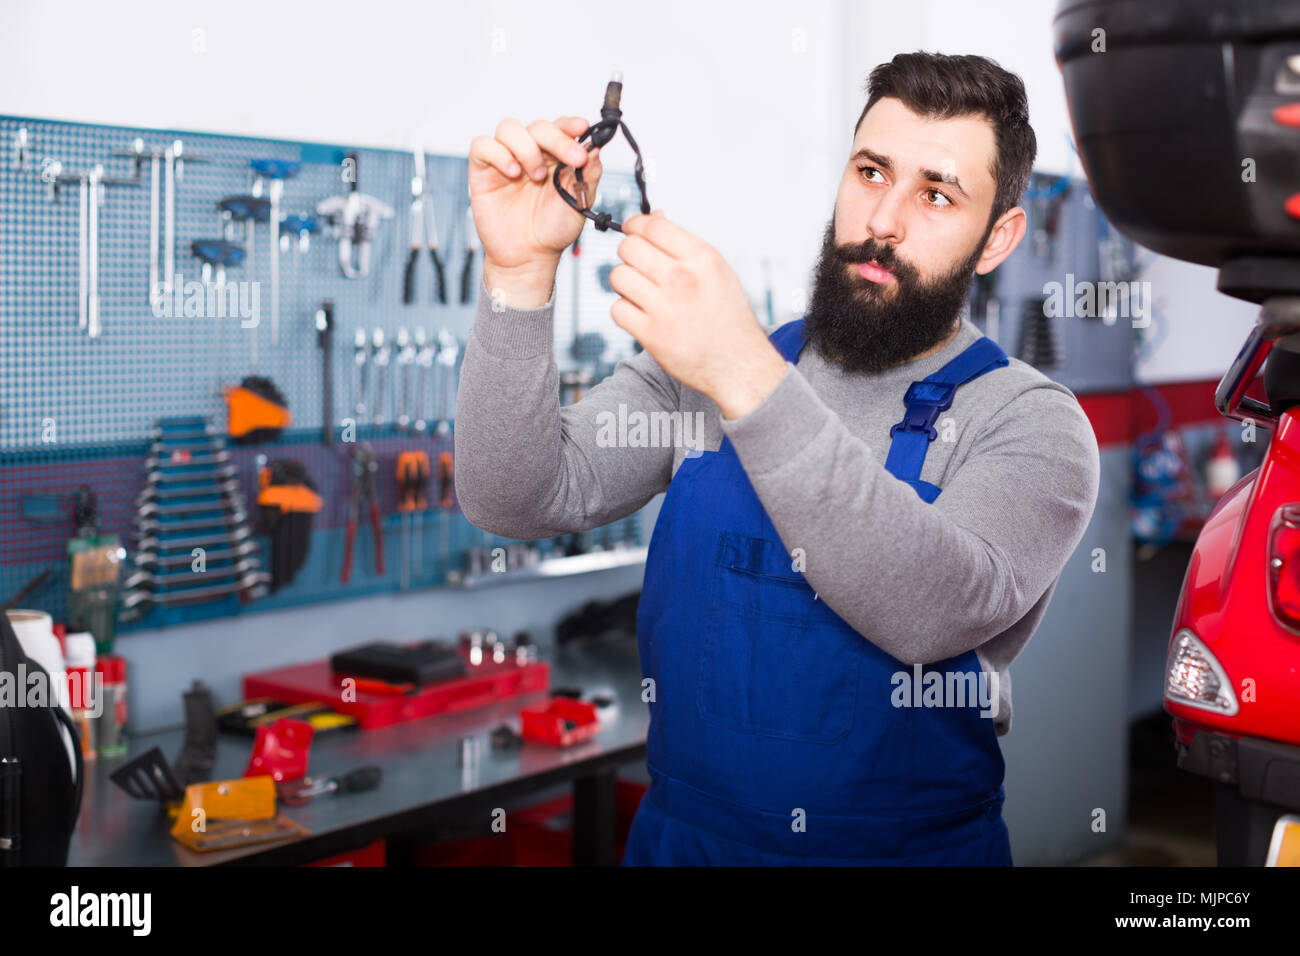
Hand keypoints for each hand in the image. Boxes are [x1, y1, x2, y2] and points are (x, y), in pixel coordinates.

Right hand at [468, 116, 603, 304]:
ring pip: (509, 128)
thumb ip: (588, 174)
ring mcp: (506, 159)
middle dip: (557, 139)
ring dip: (526, 148)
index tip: (584, 128)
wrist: (529, 256)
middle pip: (538, 126)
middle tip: (572, 159)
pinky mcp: (484, 170)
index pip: (561, 127)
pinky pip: (483, 145)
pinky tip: (513, 172)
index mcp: (555, 156)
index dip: (571, 124)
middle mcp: (530, 153)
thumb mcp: (579, 202)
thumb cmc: (553, 229)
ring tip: (536, 176)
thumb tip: (596, 146)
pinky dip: (498, 154)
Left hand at [609, 212, 787, 418]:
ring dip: (625, 283)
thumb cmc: (728, 316)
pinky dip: (625, 311)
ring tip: (640, 292)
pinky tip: (641, 314)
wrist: (739, 364)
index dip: (635, 225)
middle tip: (639, 267)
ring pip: (618, 276)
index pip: (652, 225)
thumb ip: (684, 245)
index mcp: (702, 258)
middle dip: (629, 254)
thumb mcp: (717, 271)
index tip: (633, 232)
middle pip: (628, 247)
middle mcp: (683, 279)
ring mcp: (665, 307)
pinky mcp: (651, 335)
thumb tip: (654, 217)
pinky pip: (617, 309)